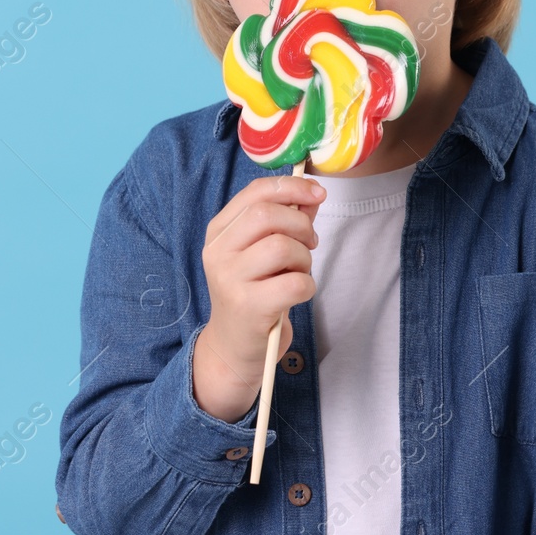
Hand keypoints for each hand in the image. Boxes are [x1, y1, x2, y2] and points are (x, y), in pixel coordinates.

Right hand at [193, 174, 324, 421]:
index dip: (292, 187)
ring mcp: (230, 280)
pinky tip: (297, 294)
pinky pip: (295, 283)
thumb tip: (312, 193)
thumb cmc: (255, 292)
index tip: (317, 192)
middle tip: (309, 243)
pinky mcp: (249, 307)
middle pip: (268, 215)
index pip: (255, 193)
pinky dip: (307, 286)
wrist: (235, 347)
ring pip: (282, 247)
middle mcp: (218, 252)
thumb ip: (287, 219)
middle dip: (301, 225)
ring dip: (304, 258)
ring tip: (298, 272)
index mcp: (219, 231)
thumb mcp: (263, 252)